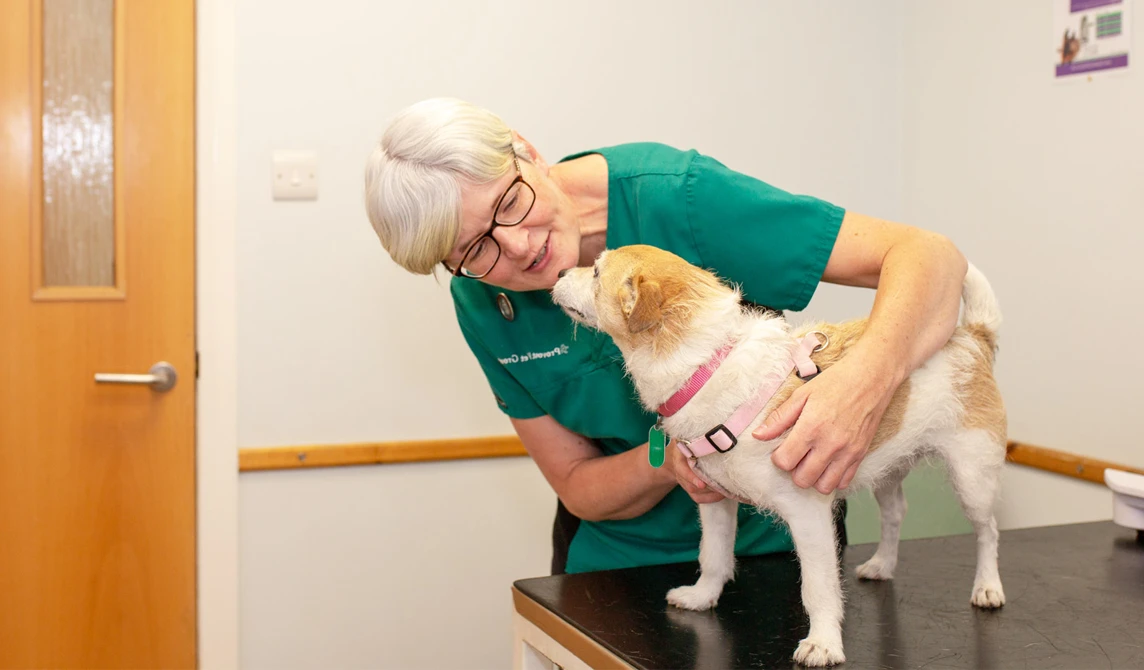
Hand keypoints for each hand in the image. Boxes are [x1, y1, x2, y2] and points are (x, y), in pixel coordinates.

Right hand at [662, 440, 725, 503]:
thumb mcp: (688, 434)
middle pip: (690, 485)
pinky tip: (722, 494)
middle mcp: (680, 471)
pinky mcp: (690, 487)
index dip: (691, 477)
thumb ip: (697, 434)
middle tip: (723, 487)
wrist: (676, 453)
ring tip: (725, 490)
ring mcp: (684, 481)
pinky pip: (698, 498)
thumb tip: (717, 432)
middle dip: (706, 488)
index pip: (682, 470)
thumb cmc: (687, 440)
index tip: (702, 484)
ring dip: (710, 494)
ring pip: (695, 493)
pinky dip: (710, 498)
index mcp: (678, 456)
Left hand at [752, 347, 901, 493]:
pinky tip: (828, 462)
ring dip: (813, 478)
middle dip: (794, 470)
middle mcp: (830, 445)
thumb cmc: (836, 382)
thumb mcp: (802, 394)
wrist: (871, 377)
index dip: (778, 458)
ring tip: (811, 461)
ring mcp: (848, 452)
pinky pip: (844, 482)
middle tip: (796, 454)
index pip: (785, 462)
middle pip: (802, 479)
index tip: (782, 447)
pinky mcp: (861, 455)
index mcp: (811, 428)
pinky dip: (833, 478)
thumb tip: (758, 435)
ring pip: (823, 486)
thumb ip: (779, 418)